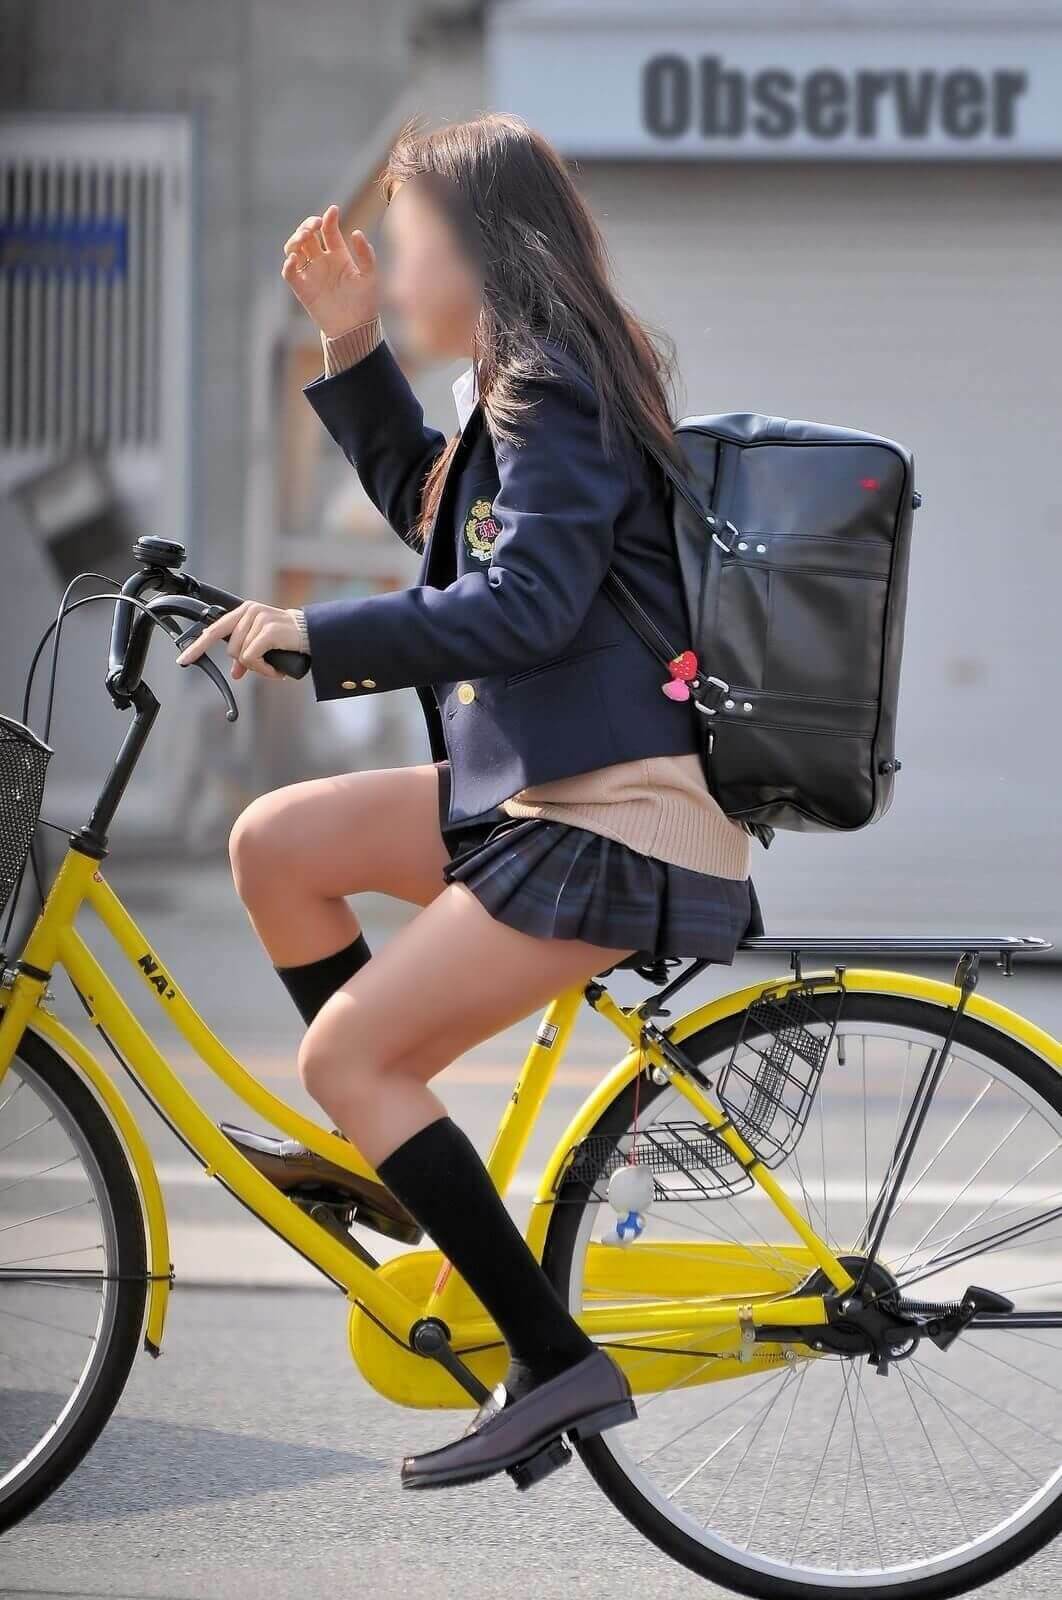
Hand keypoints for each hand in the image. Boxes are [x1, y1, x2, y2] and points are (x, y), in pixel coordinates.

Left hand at [175, 601, 304, 681]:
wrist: (312, 634)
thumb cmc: (287, 639)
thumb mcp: (262, 644)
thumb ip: (246, 655)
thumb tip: (236, 673)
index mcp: (243, 612)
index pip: (213, 630)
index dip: (197, 646)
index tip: (184, 660)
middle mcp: (248, 612)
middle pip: (231, 650)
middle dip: (246, 662)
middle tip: (264, 665)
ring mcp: (258, 620)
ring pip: (241, 656)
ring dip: (258, 667)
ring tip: (273, 664)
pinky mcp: (267, 631)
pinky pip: (251, 658)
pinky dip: (263, 669)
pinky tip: (275, 670)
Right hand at [281, 203, 378, 338]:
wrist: (355, 329)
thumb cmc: (365, 303)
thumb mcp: (370, 276)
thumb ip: (366, 254)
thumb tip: (356, 232)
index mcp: (338, 254)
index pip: (328, 230)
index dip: (328, 218)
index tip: (332, 211)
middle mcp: (322, 261)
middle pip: (307, 235)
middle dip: (306, 226)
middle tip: (312, 226)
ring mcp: (311, 273)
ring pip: (295, 249)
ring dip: (295, 239)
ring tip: (303, 238)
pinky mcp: (302, 289)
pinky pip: (289, 273)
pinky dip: (288, 264)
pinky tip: (295, 259)